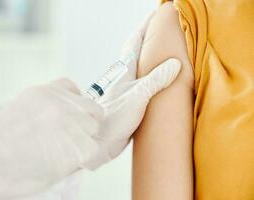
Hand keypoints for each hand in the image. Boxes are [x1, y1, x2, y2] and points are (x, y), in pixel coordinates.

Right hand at [0, 79, 103, 198]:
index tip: (71, 115)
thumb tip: (67, 120)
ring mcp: (72, 121)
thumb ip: (47, 110)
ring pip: (94, 129)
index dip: (75, 103)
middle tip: (73, 137)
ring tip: (62, 152)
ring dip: (84, 141)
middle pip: (92, 108)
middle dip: (86, 122)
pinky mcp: (80, 145)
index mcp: (46, 92)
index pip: (72, 88)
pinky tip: (65, 161)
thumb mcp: (23, 111)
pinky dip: (83, 158)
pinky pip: (93, 149)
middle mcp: (62, 103)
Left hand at [81, 11, 181, 168]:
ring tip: (161, 51)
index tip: (157, 14)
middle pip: (136, 51)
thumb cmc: (113, 119)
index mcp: (125, 71)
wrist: (100, 141)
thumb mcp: (138, 96)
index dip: (146, 27)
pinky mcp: (130, 102)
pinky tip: (157, 82)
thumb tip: (174, 63)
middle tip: (161, 29)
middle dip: (148, 38)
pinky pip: (144, 82)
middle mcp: (125, 77)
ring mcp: (127, 90)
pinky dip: (152, 76)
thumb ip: (155, 79)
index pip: (135, 42)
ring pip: (140, 66)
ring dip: (149, 56)